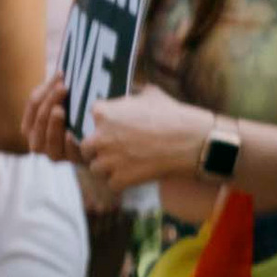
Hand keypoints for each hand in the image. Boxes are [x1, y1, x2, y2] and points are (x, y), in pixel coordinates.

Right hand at [22, 73, 74, 162]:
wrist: (96, 139)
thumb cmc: (75, 114)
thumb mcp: (64, 100)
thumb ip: (56, 88)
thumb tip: (61, 72)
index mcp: (31, 124)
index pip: (33, 105)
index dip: (45, 91)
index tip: (61, 75)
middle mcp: (38, 142)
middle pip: (39, 122)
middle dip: (49, 104)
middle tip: (63, 89)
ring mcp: (54, 154)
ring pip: (48, 141)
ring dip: (52, 125)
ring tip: (60, 111)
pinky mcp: (72, 160)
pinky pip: (67, 154)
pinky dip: (68, 145)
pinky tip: (72, 134)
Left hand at [81, 85, 209, 192]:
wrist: (190, 142)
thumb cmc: (173, 115)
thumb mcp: (151, 94)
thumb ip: (133, 97)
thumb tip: (134, 93)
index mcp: (104, 113)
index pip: (91, 117)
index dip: (104, 122)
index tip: (115, 126)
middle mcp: (100, 137)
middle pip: (85, 147)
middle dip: (98, 148)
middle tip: (115, 149)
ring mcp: (108, 160)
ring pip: (96, 168)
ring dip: (108, 167)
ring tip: (126, 164)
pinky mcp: (119, 179)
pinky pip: (112, 184)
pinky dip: (122, 182)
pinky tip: (136, 175)